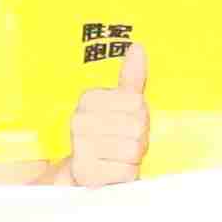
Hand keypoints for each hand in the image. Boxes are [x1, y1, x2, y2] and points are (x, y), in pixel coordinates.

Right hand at [66, 38, 153, 187]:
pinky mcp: (87, 174)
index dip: (141, 116)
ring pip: (133, 149)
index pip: (137, 103)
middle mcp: (80, 120)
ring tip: (120, 157)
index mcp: (89, 99)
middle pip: (137, 127)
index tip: (127, 122)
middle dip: (139, 138)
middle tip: (126, 143)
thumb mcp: (120, 104)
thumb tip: (138, 48)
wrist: (82, 172)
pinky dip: (127, 174)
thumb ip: (131, 78)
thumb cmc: (108, 134)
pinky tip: (115, 170)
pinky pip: (127, 171)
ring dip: (134, 157)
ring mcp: (81, 148)